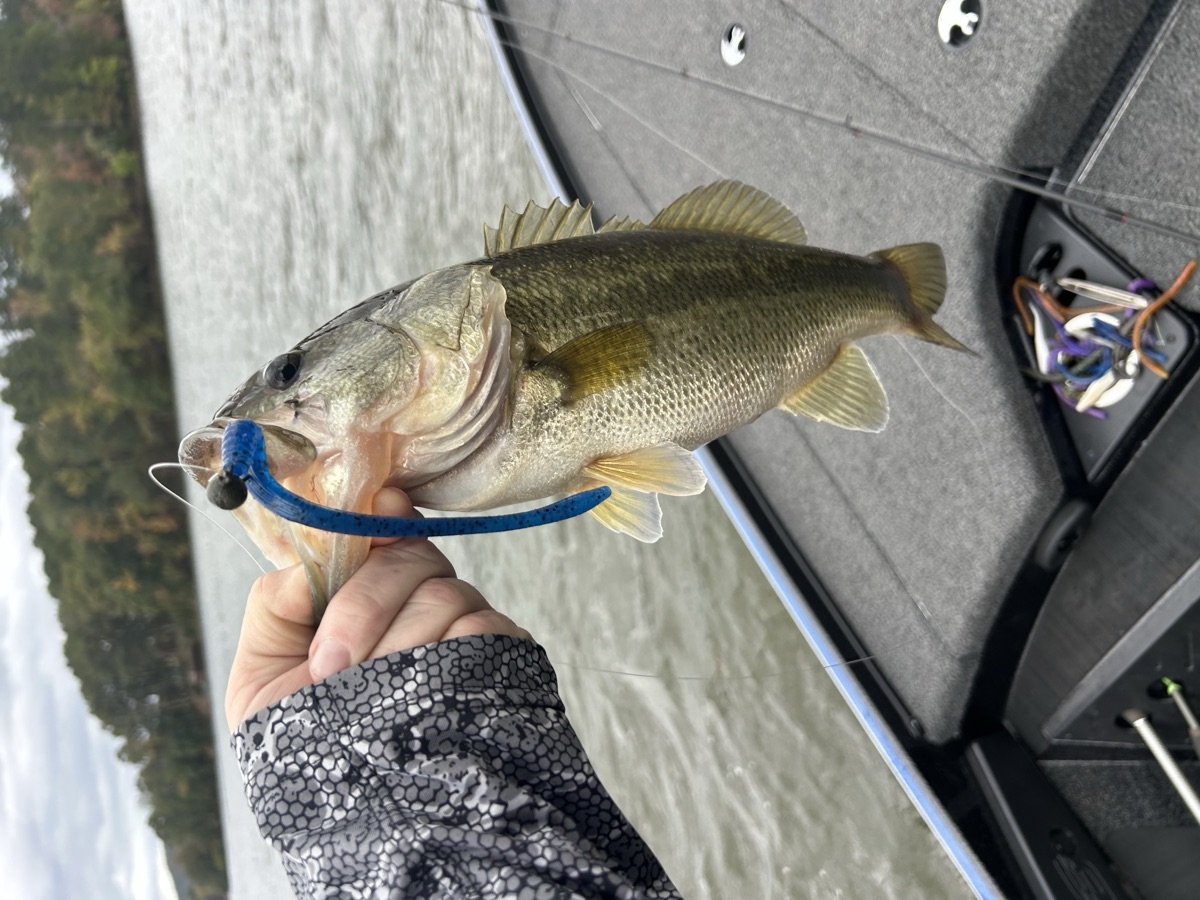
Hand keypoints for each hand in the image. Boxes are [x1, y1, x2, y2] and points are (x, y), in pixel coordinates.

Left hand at [225, 487, 530, 730]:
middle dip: (363, 604)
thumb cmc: (303, 740)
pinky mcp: (497, 660)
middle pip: (411, 556)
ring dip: (397, 644)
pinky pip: (482, 631)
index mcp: (365, 585)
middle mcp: (418, 596)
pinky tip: (418, 696)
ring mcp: (460, 626)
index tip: (372, 518)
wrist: (346, 815)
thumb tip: (315, 553)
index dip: (381, 514)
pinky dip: (446, 656)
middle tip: (330, 665)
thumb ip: (277, 602)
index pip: (385, 523)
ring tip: (364, 697)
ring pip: (444, 594)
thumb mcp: (260, 672)